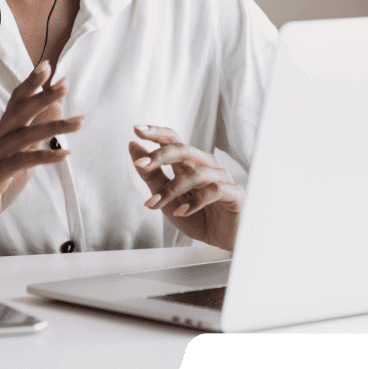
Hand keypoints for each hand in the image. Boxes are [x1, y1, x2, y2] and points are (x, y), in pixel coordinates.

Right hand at [0, 61, 82, 245]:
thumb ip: (33, 137)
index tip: (50, 67)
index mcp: (1, 133)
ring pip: (24, 136)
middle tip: (65, 83)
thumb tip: (55, 114)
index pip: (16, 102)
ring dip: (53, 127)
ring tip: (79, 122)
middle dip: (42, 96)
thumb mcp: (16, 158)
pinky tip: (64, 153)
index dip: (32, 84)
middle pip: (19, 111)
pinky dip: (43, 156)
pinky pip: (20, 162)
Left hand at [129, 125, 243, 250]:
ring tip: (155, 204)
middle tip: (141, 164)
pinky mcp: (235, 193)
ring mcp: (222, 177)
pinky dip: (195, 202)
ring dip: (171, 190)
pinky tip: (181, 212)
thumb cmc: (198, 217)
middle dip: (160, 155)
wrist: (226, 239)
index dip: (156, 132)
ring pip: (195, 174)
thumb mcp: (167, 199)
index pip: (173, 139)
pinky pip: (214, 191)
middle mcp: (206, 164)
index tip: (136, 129)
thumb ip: (151, 175)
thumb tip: (132, 145)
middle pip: (183, 150)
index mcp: (189, 162)